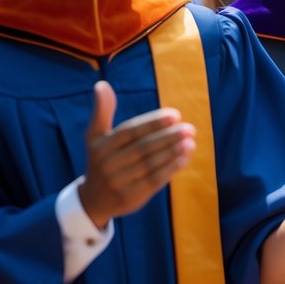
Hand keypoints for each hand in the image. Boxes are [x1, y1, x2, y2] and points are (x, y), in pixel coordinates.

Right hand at [78, 81, 194, 229]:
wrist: (93, 199)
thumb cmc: (102, 160)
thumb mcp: (96, 136)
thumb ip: (102, 111)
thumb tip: (101, 84)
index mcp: (101, 146)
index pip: (130, 131)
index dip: (153, 123)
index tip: (176, 115)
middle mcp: (108, 164)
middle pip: (143, 148)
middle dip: (168, 137)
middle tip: (189, 128)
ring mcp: (118, 182)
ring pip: (150, 164)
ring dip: (173, 152)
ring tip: (191, 141)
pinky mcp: (130, 197)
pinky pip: (154, 181)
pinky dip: (171, 169)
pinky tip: (185, 158)